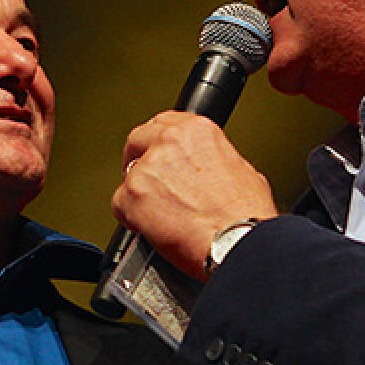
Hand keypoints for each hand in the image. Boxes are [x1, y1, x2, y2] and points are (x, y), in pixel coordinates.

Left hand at [112, 111, 279, 278]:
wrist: (235, 242)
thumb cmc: (244, 215)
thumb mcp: (241, 170)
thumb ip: (214, 160)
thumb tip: (207, 170)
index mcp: (197, 132)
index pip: (164, 123)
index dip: (159, 141)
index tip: (157, 151)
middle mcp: (169, 143)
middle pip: (138, 139)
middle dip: (139, 157)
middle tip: (148, 179)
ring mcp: (147, 168)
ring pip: (129, 176)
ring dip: (140, 193)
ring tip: (160, 214)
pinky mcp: (132, 196)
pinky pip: (120, 204)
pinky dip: (132, 218)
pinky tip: (153, 227)